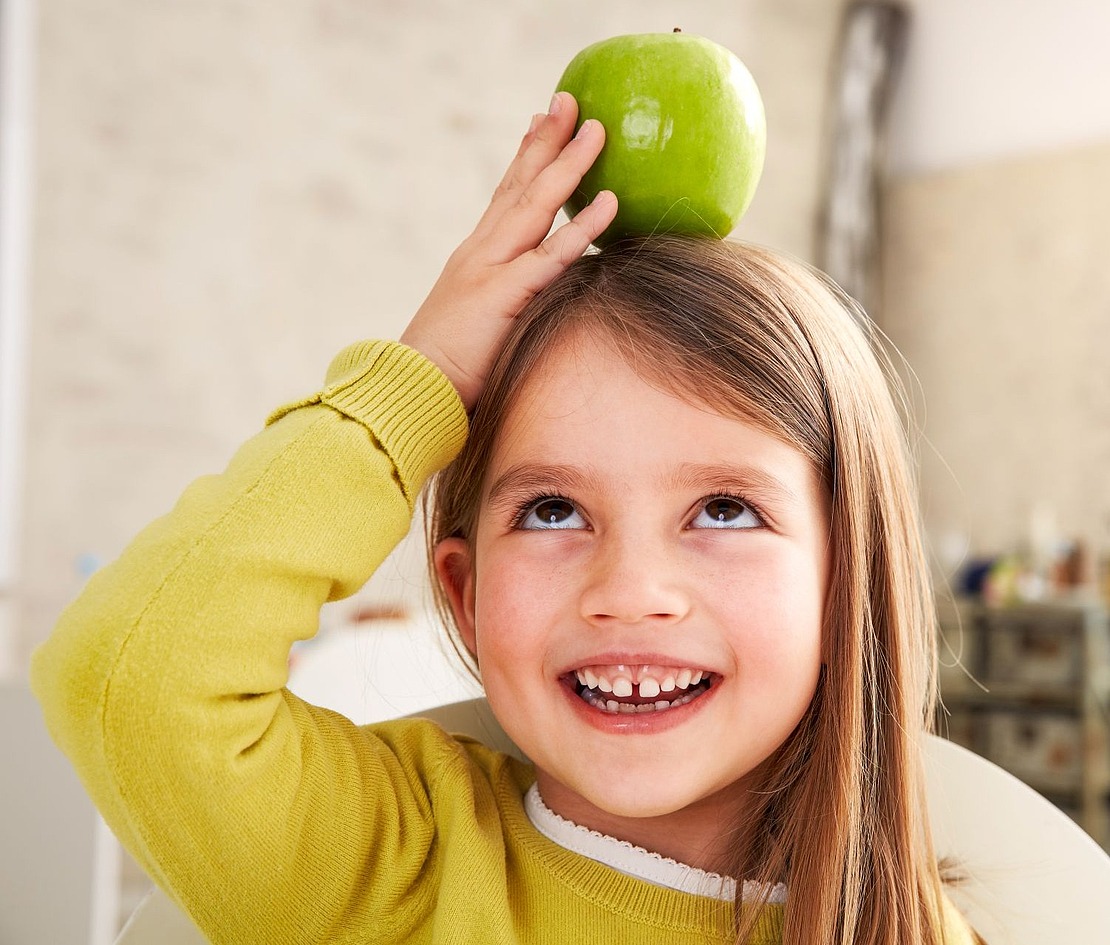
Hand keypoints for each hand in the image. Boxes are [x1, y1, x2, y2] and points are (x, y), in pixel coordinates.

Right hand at [400, 92, 616, 409]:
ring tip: (597, 131)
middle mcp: (480, 253)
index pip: (503, 198)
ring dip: (568, 165)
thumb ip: (499, 306)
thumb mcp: (474, 326)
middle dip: (546, 140)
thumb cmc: (439, 371)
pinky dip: (581, 228)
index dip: (524, 159)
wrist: (407, 391)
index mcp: (473, 259)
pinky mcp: (502, 296)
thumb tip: (525, 308)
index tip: (541, 123)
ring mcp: (490, 269)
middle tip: (570, 100)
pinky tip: (609, 203)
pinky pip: (550, 256)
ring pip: (535, 206)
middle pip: (519, 186)